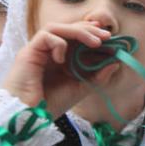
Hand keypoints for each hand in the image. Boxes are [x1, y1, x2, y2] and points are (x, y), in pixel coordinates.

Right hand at [1, 21, 116, 114]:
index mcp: (58, 58)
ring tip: (95, 42)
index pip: (74, 37)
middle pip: (66, 29)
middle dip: (88, 29)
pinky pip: (44, 37)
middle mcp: (47, 51)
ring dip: (78, 31)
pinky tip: (63, 59)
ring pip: (56, 28)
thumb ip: (97, 77)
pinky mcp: (28, 53)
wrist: (29, 117)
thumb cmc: (50, 104)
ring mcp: (37, 51)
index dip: (90, 32)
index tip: (108, 36)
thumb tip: (116, 63)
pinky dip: (58, 43)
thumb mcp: (80, 89)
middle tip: (107, 36)